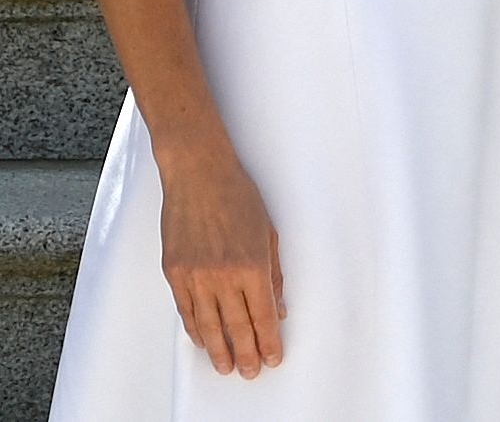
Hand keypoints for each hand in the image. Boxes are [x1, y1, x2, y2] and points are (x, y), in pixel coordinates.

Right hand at [158, 136, 285, 376]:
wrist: (198, 175)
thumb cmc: (239, 197)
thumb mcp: (269, 232)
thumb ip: (273, 273)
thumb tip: (278, 307)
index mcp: (252, 264)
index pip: (262, 315)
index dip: (269, 340)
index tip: (274, 357)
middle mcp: (222, 275)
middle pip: (236, 327)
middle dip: (246, 353)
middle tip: (252, 372)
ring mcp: (195, 276)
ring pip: (207, 325)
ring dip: (218, 349)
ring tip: (227, 367)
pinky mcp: (174, 273)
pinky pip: (186, 310)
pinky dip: (196, 329)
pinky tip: (203, 341)